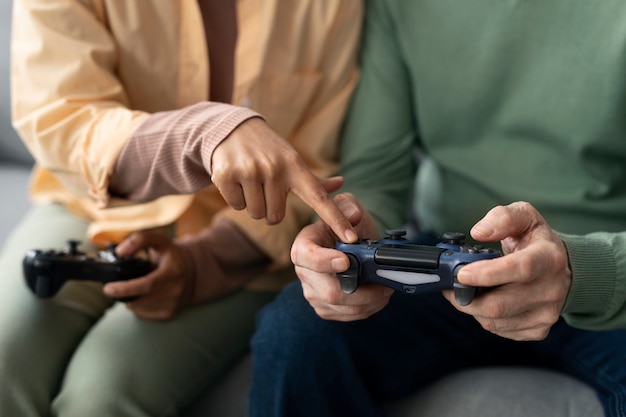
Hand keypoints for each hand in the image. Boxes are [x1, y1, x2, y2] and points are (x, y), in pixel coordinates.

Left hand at [103, 219, 268, 319]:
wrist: (194, 273)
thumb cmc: (172, 256)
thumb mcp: (159, 240)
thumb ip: (139, 240)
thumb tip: (121, 251)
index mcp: (173, 272)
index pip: (147, 285)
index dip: (125, 288)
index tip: (108, 288)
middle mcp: (175, 291)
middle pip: (139, 300)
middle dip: (122, 294)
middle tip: (115, 286)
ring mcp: (173, 305)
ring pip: (138, 309)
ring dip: (130, 299)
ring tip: (135, 287)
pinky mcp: (169, 314)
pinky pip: (143, 314)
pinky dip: (138, 305)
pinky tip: (143, 295)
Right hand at [211, 118, 356, 242]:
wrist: (233, 128)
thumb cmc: (269, 151)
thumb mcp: (292, 160)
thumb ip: (314, 180)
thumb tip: (340, 184)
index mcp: (295, 167)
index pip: (320, 198)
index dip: (336, 219)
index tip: (351, 239)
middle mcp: (274, 168)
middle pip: (275, 217)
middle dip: (269, 209)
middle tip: (264, 188)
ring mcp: (250, 171)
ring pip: (255, 213)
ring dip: (252, 204)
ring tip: (250, 181)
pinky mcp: (226, 175)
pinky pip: (236, 206)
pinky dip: (235, 198)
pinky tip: (236, 179)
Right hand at [290, 193, 393, 320]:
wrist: (350, 242)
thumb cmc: (345, 224)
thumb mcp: (347, 206)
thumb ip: (348, 207)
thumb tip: (352, 216)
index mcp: (304, 245)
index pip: (306, 257)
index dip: (324, 261)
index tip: (347, 261)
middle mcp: (304, 271)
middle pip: (329, 291)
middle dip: (362, 291)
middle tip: (383, 283)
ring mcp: (313, 292)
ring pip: (343, 307)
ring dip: (370, 301)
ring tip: (386, 288)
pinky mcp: (325, 307)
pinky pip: (348, 315)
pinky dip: (368, 308)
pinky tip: (378, 296)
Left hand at [442, 201, 571, 340]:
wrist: (563, 269)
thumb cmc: (537, 241)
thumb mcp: (525, 216)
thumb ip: (502, 218)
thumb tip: (478, 232)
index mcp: (549, 258)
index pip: (519, 269)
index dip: (487, 274)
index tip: (461, 273)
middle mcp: (551, 290)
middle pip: (499, 305)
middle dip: (464, 296)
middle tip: (450, 282)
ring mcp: (545, 314)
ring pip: (494, 320)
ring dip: (471, 306)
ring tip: (467, 288)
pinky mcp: (537, 330)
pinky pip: (499, 329)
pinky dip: (483, 316)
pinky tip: (486, 299)